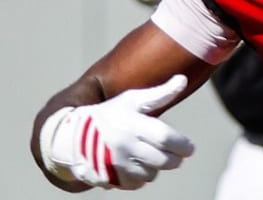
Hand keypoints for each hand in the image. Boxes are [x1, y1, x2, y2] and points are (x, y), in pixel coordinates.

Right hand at [38, 75, 194, 189]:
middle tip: (176, 154)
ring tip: (150, 156)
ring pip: (151, 174)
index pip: (165, 138)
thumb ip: (160, 93)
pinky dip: (140, 177)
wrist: (73, 136)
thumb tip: (183, 79)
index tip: (190, 148)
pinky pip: (136, 184)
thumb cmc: (110, 114)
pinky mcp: (109, 178)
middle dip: (175, 159)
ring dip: (156, 167)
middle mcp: (124, 145)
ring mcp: (115, 164)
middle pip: (163, 161)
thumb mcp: (133, 99)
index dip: (183, 145)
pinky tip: (136, 164)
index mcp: (132, 124)